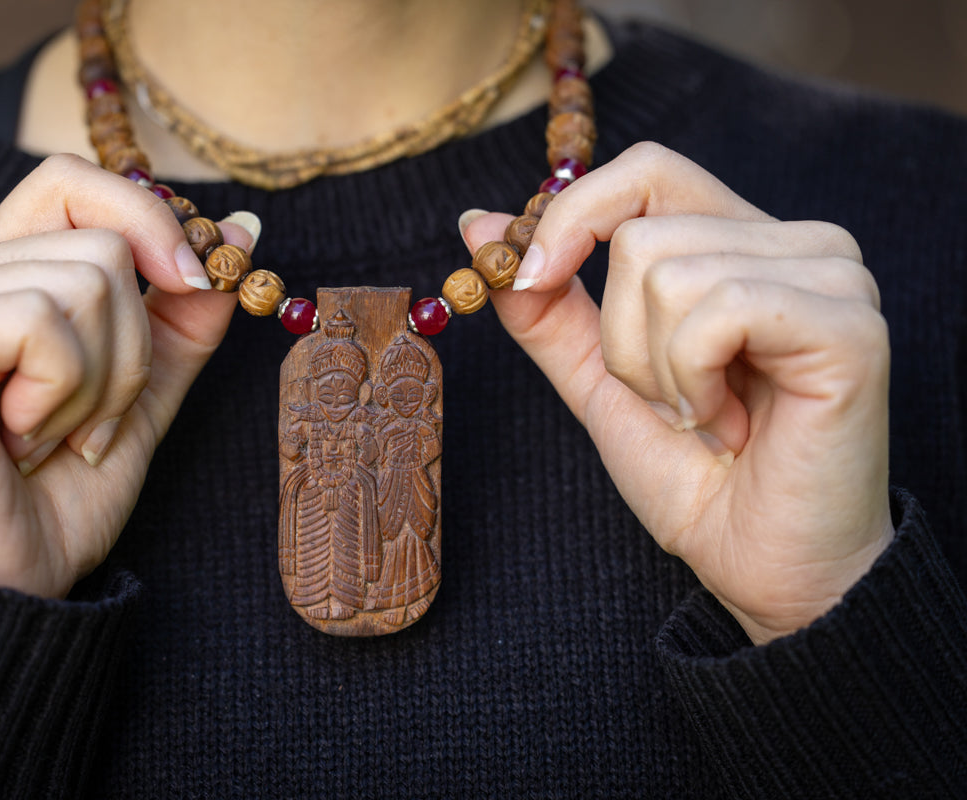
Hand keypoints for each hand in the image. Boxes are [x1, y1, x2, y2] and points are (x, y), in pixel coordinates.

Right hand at [0, 154, 254, 597]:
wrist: (5, 586)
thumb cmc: (59, 497)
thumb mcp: (143, 393)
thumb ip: (184, 314)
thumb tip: (242, 228)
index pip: (74, 184)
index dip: (148, 221)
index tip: (193, 283)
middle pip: (102, 243)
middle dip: (131, 352)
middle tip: (83, 424)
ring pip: (87, 281)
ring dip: (101, 385)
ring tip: (48, 437)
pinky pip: (46, 321)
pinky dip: (62, 394)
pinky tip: (17, 441)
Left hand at [463, 143, 893, 643]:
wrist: (757, 564)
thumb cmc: (693, 474)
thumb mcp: (597, 376)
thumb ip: (545, 302)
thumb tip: (479, 222)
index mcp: (742, 244)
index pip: (646, 171)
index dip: (574, 217)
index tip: (530, 279)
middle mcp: (798, 243)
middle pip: (642, 231)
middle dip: (620, 339)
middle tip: (670, 403)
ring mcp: (834, 276)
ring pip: (669, 271)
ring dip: (657, 371)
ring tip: (706, 418)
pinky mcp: (850, 323)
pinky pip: (717, 310)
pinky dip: (694, 380)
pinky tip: (734, 425)